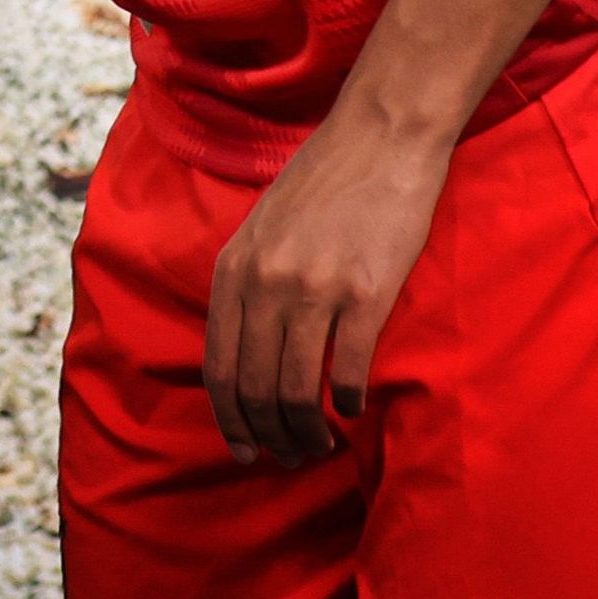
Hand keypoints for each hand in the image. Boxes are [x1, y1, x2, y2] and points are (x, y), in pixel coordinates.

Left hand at [203, 111, 456, 465]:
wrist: (379, 140)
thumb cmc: (322, 184)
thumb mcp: (259, 230)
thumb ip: (246, 284)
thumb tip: (242, 349)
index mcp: (233, 271)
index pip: (218, 367)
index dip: (228, 419)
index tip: (243, 448)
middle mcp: (264, 284)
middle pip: (253, 387)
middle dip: (267, 435)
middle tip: (288, 458)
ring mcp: (314, 289)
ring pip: (295, 388)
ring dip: (305, 430)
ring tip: (319, 445)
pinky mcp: (366, 293)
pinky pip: (348, 368)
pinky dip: (347, 401)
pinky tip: (352, 409)